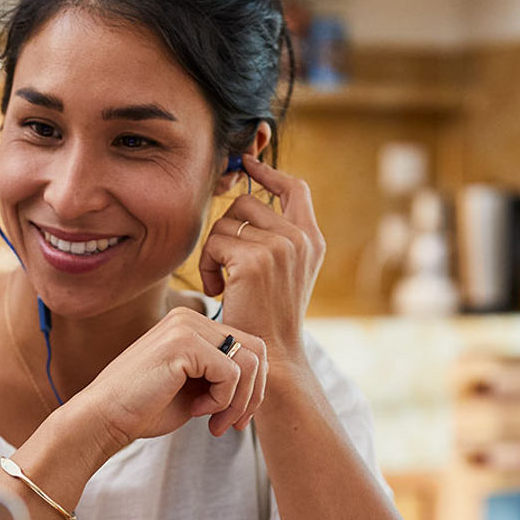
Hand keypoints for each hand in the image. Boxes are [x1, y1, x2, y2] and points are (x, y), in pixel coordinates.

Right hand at [68, 307, 266, 453]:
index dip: (253, 386)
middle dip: (253, 394)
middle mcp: (190, 317)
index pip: (249, 347)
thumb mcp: (195, 389)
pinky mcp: (183, 343)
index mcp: (191, 324)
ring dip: (238, 401)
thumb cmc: (145, 408)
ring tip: (214, 422)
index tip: (233, 417)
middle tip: (232, 424)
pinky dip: (222, 401)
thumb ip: (223, 376)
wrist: (103, 418)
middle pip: (257, 350)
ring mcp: (186, 327)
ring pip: (250, 362)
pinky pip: (231, 373)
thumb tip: (263, 381)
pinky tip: (197, 412)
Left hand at [198, 155, 325, 367]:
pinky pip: (215, 243)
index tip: (247, 163)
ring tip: (222, 283)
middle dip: (226, 229)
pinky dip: (208, 266)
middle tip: (223, 265)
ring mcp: (280, 246)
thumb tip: (245, 200)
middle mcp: (300, 238)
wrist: (274, 356)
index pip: (294, 187)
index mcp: (311, 239)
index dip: (269, 173)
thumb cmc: (268, 318)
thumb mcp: (282, 273)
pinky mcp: (255, 259)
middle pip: (246, 202)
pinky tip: (218, 291)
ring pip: (226, 221)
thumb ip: (274, 238)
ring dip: (214, 251)